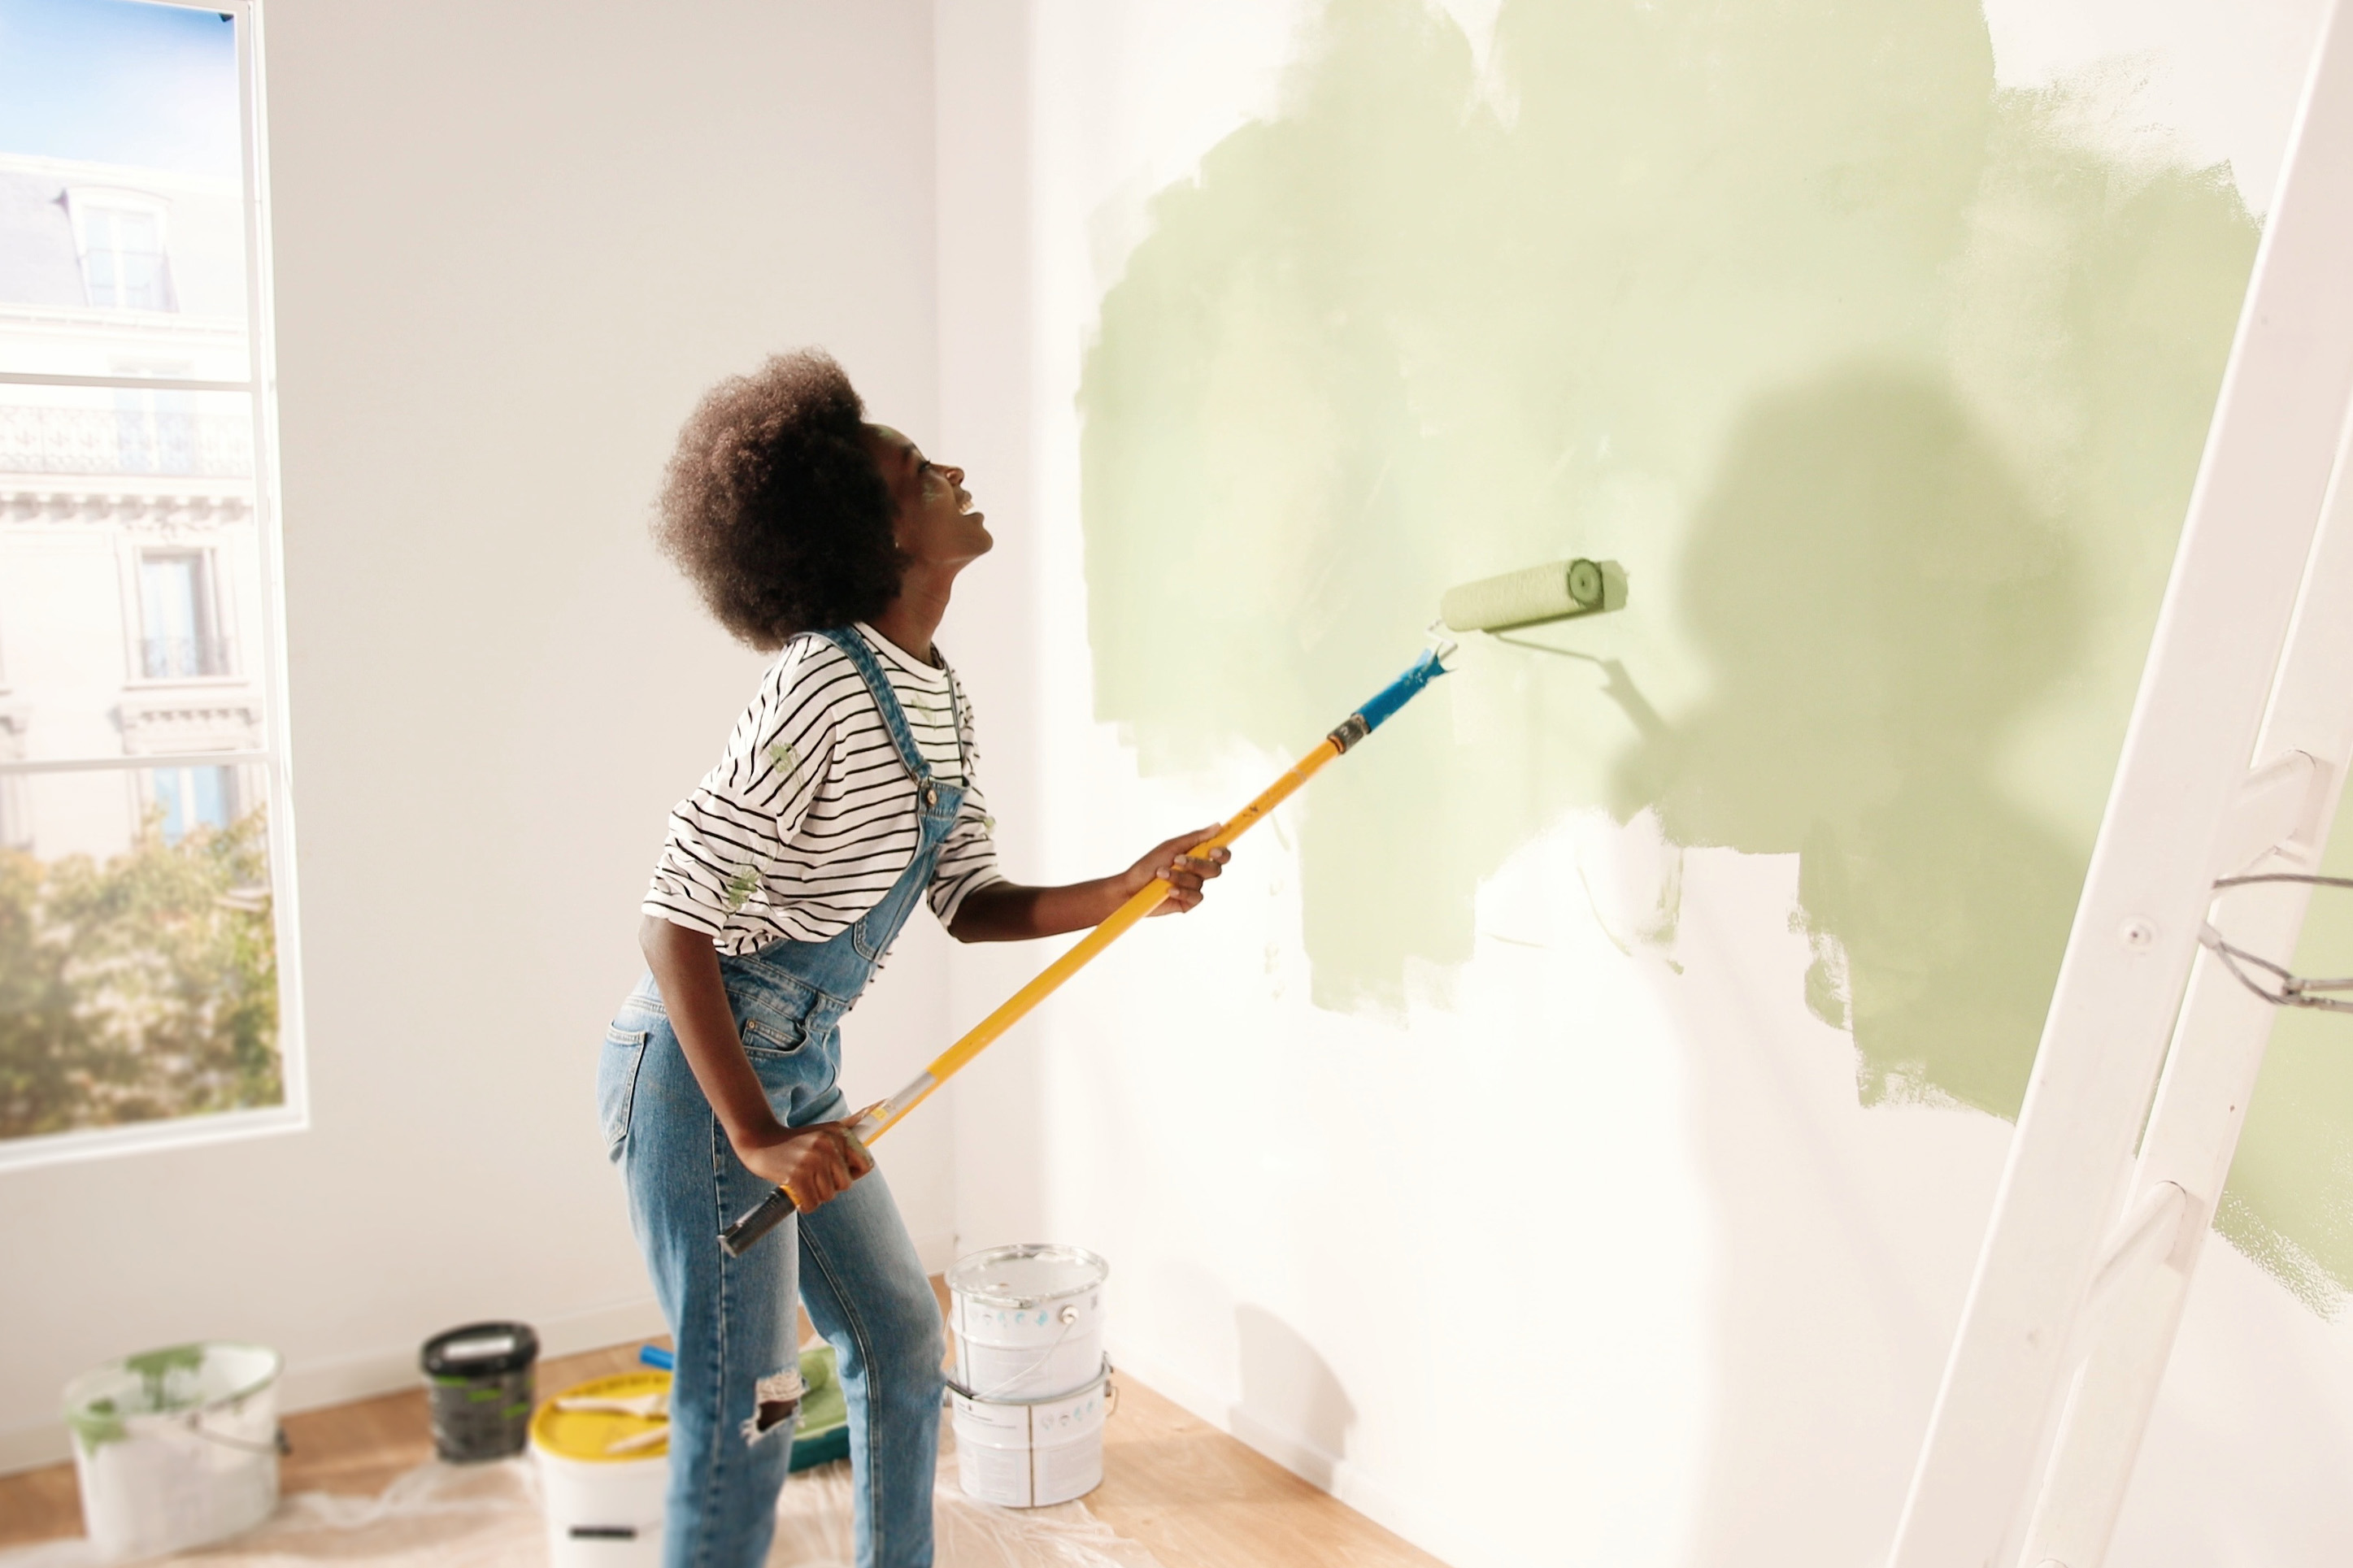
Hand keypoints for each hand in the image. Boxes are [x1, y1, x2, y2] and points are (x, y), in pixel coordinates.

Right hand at [732, 1119, 874, 1210]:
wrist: (759, 1141)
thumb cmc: (797, 1139)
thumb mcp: (827, 1128)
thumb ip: (854, 1122)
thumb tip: (882, 1104)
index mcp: (838, 1134)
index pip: (866, 1164)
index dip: (852, 1172)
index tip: (837, 1169)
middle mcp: (827, 1144)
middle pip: (846, 1184)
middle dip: (831, 1185)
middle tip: (814, 1174)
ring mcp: (811, 1160)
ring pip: (828, 1196)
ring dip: (815, 1194)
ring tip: (803, 1178)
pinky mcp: (795, 1176)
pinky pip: (812, 1204)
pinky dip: (804, 1203)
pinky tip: (795, 1189)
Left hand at [1118, 825, 1230, 916]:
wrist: (1131, 887)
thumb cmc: (1148, 865)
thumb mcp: (1171, 847)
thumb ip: (1196, 838)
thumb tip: (1218, 826)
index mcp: (1197, 856)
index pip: (1220, 854)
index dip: (1222, 852)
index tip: (1212, 851)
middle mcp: (1198, 872)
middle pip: (1215, 869)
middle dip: (1196, 864)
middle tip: (1178, 860)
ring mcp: (1193, 888)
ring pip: (1200, 882)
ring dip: (1179, 876)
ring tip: (1161, 873)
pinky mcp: (1188, 903)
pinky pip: (1195, 897)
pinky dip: (1181, 892)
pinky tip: (1168, 890)